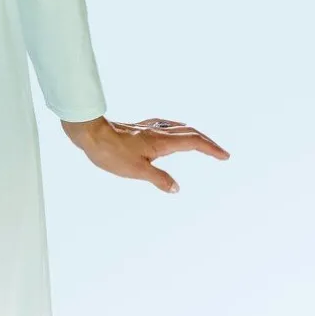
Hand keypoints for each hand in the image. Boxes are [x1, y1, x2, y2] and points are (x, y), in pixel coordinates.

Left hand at [60, 115, 229, 193]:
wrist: (90, 134)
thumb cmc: (111, 152)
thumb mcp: (137, 171)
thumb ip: (159, 179)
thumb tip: (176, 188)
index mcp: (162, 142)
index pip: (194, 143)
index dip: (211, 149)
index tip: (225, 156)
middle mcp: (158, 132)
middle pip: (190, 133)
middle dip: (207, 143)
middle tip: (220, 152)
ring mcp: (148, 129)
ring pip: (178, 128)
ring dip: (193, 135)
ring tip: (201, 143)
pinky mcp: (139, 129)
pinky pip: (165, 127)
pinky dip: (177, 131)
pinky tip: (170, 134)